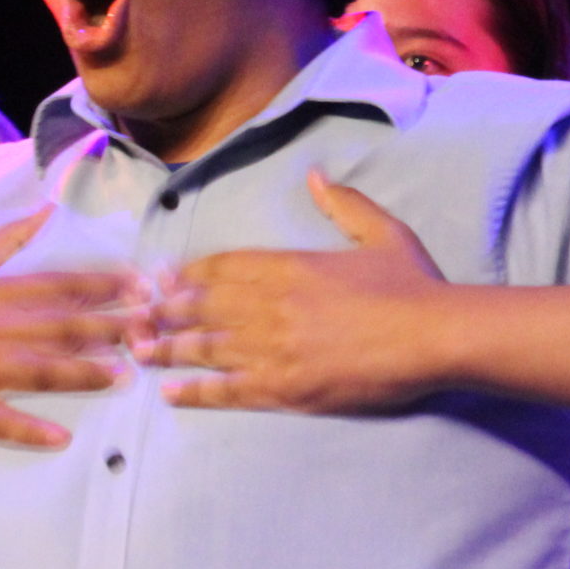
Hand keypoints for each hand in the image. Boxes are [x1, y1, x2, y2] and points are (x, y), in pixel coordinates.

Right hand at [0, 210, 139, 448]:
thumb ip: (6, 240)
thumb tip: (47, 207)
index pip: (52, 285)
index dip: (99, 285)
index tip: (139, 285)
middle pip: (54, 327)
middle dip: (105, 328)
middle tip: (148, 330)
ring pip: (36, 371)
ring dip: (81, 374)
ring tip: (122, 377)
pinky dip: (29, 430)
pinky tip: (61, 437)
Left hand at [137, 171, 449, 412]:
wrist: (436, 336)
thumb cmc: (414, 285)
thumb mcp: (381, 232)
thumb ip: (343, 204)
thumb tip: (315, 175)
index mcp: (289, 265)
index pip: (223, 267)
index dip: (188, 274)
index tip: (160, 278)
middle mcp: (270, 304)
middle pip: (202, 306)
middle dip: (164, 310)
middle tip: (133, 315)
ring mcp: (274, 348)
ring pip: (205, 346)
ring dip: (167, 348)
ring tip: (137, 350)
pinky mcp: (285, 388)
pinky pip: (228, 390)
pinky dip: (195, 391)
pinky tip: (169, 393)